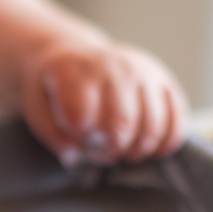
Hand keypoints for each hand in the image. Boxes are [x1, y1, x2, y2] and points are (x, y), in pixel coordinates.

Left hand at [23, 40, 186, 165]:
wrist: (73, 55)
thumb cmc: (54, 88)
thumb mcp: (36, 107)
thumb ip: (51, 135)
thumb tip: (75, 156)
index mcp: (77, 71)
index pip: (83, 116)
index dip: (80, 140)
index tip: (76, 141)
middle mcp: (114, 67)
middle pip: (122, 124)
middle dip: (110, 150)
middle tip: (101, 154)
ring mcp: (144, 72)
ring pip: (153, 124)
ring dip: (138, 150)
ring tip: (122, 152)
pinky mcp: (164, 80)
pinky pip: (177, 117)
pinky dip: (167, 141)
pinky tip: (153, 151)